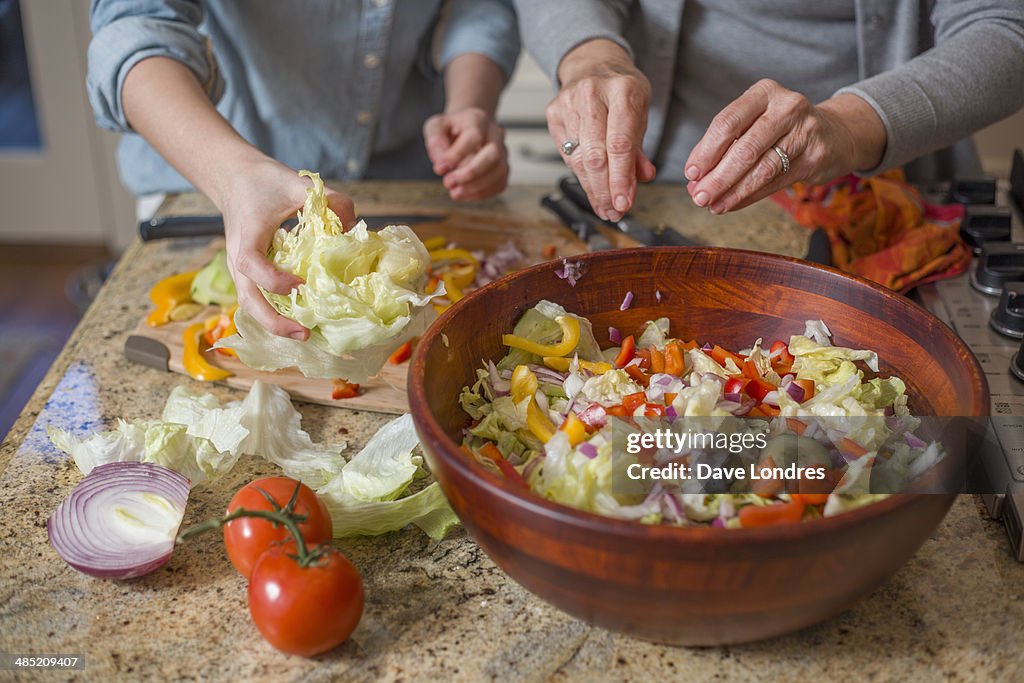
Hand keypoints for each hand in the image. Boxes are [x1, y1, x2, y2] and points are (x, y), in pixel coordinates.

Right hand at [216, 158, 356, 338]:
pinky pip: (257, 298)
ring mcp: (239, 269)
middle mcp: (237, 258)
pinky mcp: (247, 273)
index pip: (251, 265)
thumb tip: (355, 226)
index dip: (274, 280)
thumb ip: (330, 200)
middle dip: (274, 322)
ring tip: (305, 334)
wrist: (234, 178)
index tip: (301, 285)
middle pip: (246, 300)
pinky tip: (299, 319)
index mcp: (246, 237)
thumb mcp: (298, 184)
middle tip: (305, 333)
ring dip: (274, 323)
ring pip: (249, 305)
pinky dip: (274, 313)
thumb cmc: (263, 181)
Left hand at [423, 107, 508, 200]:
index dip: (457, 154)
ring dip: (475, 187)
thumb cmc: (450, 129)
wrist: (465, 130)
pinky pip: (500, 184)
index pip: (474, 137)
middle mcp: (495, 135)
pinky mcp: (503, 169)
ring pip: (499, 172)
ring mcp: (503, 152)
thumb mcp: (435, 127)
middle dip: (471, 173)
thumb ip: (435, 142)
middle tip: (448, 182)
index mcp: (477, 120)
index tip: (440, 167)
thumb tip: (441, 164)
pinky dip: (481, 194)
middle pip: (494, 154)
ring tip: (454, 192)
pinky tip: (464, 194)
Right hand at [547, 39, 656, 221]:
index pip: (620, 143)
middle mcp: (592, 93)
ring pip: (579, 159)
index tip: (624, 203)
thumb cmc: (621, 91)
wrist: (593, 64)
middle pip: (595, 154)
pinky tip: (592, 188)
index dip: (621, 178)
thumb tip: (641, 179)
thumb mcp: (640, 112)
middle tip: (614, 211)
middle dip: (605, 190)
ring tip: (605, 207)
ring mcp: (568, 102)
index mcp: (623, 90)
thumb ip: (639, 148)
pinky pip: (567, 155)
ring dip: (592, 189)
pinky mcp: (553, 113)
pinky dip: (581, 176)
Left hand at [684, 80, 886, 213]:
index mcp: (764, 92)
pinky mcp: (815, 157)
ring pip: (762, 168)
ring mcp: (805, 131)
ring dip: (733, 192)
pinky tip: (732, 204)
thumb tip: (695, 178)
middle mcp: (787, 107)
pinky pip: (776, 182)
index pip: (728, 122)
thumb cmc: (780, 128)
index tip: (691, 173)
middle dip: (718, 177)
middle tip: (699, 197)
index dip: (706, 151)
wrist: (833, 133)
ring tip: (713, 205)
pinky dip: (749, 196)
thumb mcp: (752, 122)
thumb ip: (723, 146)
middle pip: (745, 148)